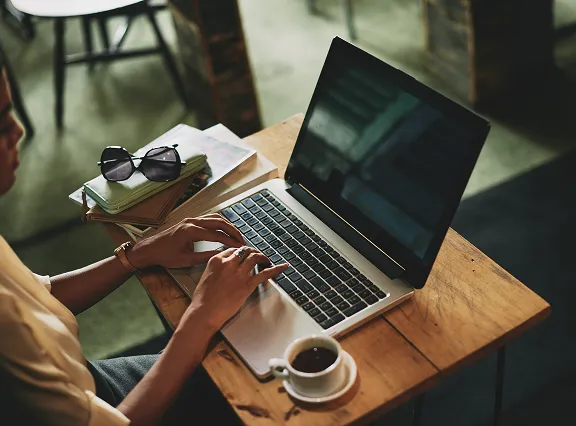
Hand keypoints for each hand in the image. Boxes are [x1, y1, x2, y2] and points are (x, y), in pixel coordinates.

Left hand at [128, 214, 245, 268]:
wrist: (150, 249)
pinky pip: (209, 218)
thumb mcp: (187, 260)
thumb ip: (206, 256)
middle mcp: (192, 222)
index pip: (217, 235)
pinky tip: (225, 229)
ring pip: (215, 218)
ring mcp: (191, 219)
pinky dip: (219, 223)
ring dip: (227, 225)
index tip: (239, 247)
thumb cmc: (165, 255)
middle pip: (219, 222)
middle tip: (242, 240)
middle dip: (233, 231)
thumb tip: (222, 256)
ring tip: (236, 235)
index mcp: (191, 231)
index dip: (230, 241)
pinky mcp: (190, 221)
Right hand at [185, 246, 288, 331]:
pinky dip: (276, 268)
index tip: (245, 255)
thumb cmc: (202, 299)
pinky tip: (283, 266)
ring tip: (266, 260)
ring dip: (262, 257)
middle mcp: (229, 263)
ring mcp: (239, 273)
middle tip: (257, 255)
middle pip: (245, 251)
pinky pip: (265, 273)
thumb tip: (225, 269)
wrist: (204, 312)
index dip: (241, 252)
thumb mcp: (206, 277)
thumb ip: (217, 269)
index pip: (232, 250)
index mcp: (216, 260)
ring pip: (255, 257)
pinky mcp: (247, 284)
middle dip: (253, 252)